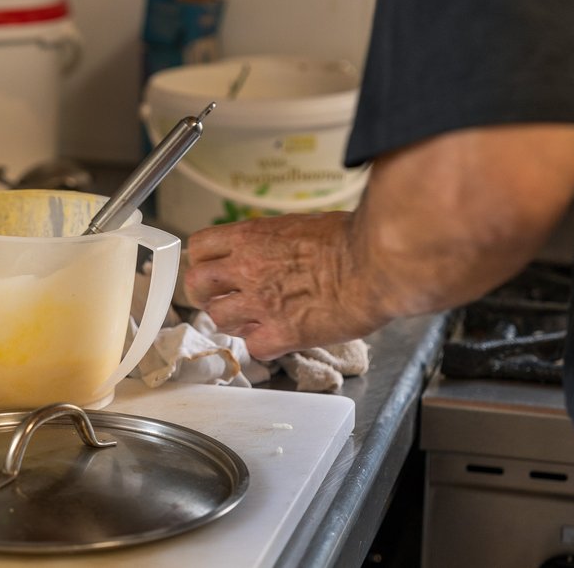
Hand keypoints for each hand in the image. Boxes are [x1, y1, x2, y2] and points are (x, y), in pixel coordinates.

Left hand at [183, 212, 380, 359]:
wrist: (377, 263)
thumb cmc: (351, 240)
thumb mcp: (299, 224)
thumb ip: (271, 240)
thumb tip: (267, 248)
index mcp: (251, 236)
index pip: (199, 248)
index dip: (204, 261)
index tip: (214, 269)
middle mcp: (247, 269)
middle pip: (196, 285)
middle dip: (206, 294)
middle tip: (222, 298)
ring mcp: (260, 303)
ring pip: (219, 320)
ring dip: (235, 321)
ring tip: (257, 318)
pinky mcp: (280, 334)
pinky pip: (253, 347)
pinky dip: (265, 345)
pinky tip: (281, 335)